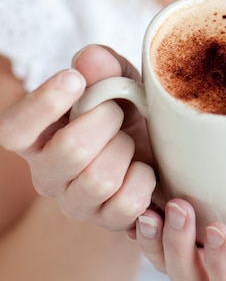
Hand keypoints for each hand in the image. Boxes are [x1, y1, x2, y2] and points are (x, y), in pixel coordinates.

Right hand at [0, 45, 156, 229]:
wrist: (157, 149)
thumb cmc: (127, 111)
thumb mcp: (120, 81)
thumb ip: (104, 68)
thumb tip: (90, 59)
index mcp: (38, 135)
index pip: (14, 129)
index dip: (41, 104)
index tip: (73, 80)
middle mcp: (47, 173)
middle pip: (71, 150)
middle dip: (106, 121)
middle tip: (117, 112)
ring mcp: (75, 202)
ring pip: (99, 179)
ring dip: (126, 151)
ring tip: (128, 142)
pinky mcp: (106, 221)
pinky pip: (127, 202)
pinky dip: (144, 179)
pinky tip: (141, 169)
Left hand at [133, 123, 225, 280]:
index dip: (219, 270)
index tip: (218, 228)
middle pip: (188, 278)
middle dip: (177, 251)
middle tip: (179, 207)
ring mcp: (204, 226)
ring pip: (163, 256)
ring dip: (153, 239)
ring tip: (152, 209)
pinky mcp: (190, 195)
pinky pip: (156, 220)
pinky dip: (143, 214)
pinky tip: (144, 191)